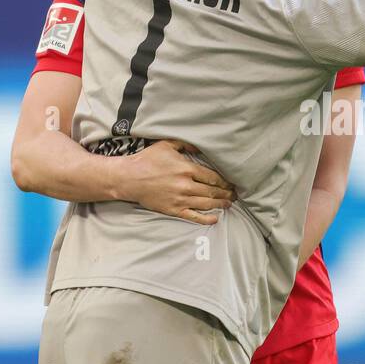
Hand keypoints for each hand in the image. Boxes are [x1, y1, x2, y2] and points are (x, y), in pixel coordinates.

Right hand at [110, 139, 235, 224]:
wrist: (129, 178)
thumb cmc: (147, 160)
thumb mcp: (167, 145)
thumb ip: (186, 145)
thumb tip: (201, 147)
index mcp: (187, 169)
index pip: (213, 177)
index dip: (225, 181)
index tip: (231, 183)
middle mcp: (186, 185)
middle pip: (212, 191)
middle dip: (226, 193)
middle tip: (234, 194)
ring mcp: (180, 199)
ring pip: (206, 203)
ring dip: (220, 204)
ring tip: (229, 203)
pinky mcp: (173, 209)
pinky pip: (194, 216)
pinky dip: (206, 218)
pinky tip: (215, 218)